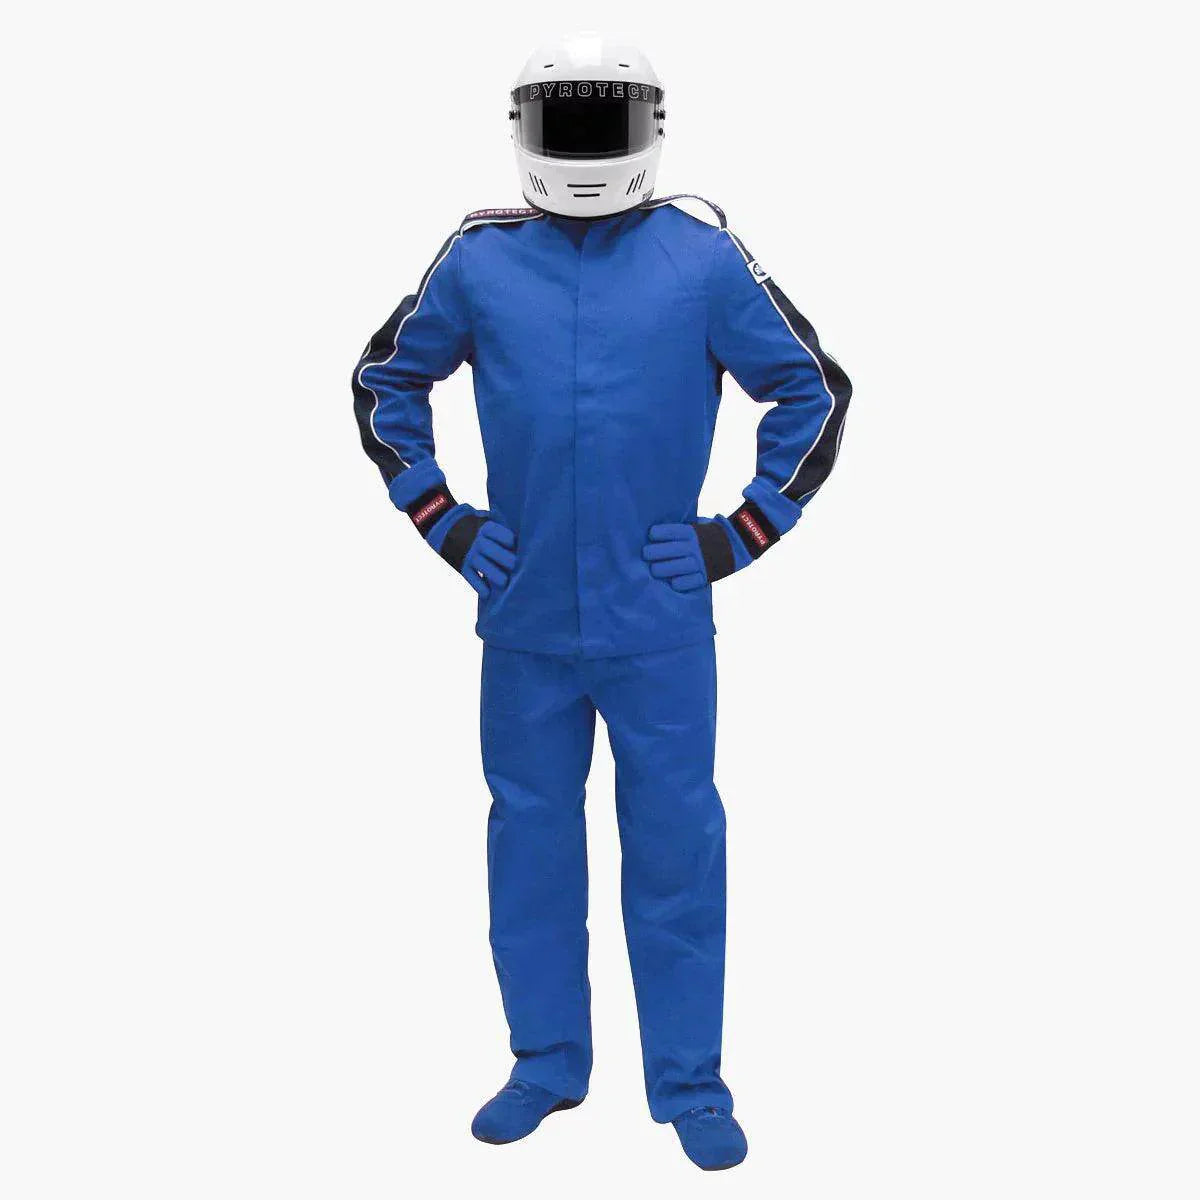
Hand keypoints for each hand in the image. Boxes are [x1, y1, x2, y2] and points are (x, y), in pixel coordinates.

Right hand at [458, 520, 516, 598]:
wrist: (486, 554)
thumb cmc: (508, 548)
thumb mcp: (511, 541)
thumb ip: (518, 543)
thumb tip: (533, 551)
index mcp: (489, 530)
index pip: (491, 529)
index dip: (502, 535)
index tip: (513, 543)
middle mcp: (478, 542)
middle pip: (484, 546)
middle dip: (499, 555)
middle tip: (514, 565)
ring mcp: (471, 555)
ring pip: (478, 562)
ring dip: (491, 572)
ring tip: (504, 582)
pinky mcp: (466, 569)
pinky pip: (469, 576)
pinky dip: (478, 586)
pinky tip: (488, 594)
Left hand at [644, 516, 758, 589]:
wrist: (738, 544)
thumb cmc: (709, 534)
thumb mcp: (697, 525)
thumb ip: (682, 529)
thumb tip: (657, 529)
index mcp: (692, 532)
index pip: (671, 531)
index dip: (657, 533)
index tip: (650, 535)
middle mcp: (695, 547)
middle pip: (670, 551)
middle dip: (653, 553)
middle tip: (646, 554)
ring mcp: (701, 562)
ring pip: (676, 568)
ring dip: (661, 569)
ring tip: (654, 570)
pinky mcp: (706, 576)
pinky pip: (689, 583)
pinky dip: (678, 583)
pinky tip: (672, 581)